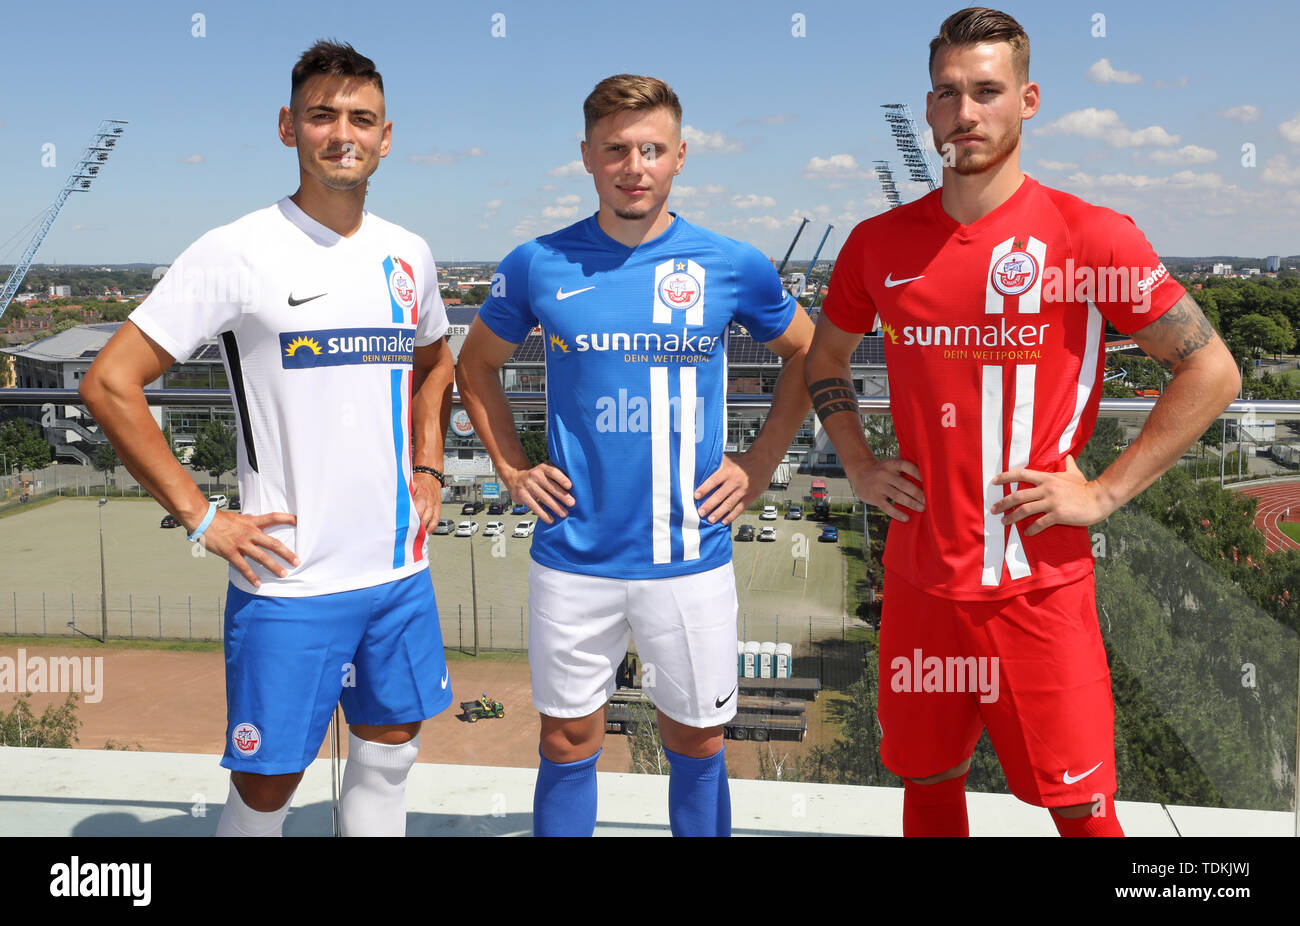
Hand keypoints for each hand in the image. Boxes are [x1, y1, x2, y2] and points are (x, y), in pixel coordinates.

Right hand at [197, 511, 299, 587]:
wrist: (203, 519)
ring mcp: (241, 543)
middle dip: (286, 553)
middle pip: (273, 543)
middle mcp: (250, 533)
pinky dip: (251, 576)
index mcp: (253, 522)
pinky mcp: (231, 552)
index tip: (300, 521)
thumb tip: (259, 530)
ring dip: (273, 567)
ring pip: (261, 557)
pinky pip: (243, 567)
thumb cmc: (221, 519)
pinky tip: (257, 583)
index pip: (274, 517)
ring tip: (283, 574)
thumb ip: (251, 525)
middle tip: (297, 561)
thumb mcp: (240, 518)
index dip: (288, 518)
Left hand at [411, 472, 441, 534]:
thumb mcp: (411, 486)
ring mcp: (434, 506)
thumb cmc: (419, 483)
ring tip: (418, 536)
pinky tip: (427, 532)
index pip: (417, 511)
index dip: (412, 520)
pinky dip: (432, 528)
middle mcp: (429, 502)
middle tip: (411, 534)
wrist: (430, 477)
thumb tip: (399, 503)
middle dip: (418, 527)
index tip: (406, 528)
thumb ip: (406, 495)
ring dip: (425, 529)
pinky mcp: (438, 508)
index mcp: (421, 497)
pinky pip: (436, 520)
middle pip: (424, 518)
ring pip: (431, 520)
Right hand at [504, 462, 573, 524]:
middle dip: (562, 496)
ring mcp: (528, 485)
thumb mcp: (544, 471)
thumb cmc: (536, 476)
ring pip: (544, 498)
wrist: (514, 478)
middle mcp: (535, 475)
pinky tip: (550, 519)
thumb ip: (556, 475)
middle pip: (550, 486)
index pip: (553, 472)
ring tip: (564, 514)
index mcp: (543, 468)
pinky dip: (543, 514)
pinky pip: (535, 506)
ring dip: (555, 507)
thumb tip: (577, 485)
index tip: (569, 486)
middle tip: (572, 503)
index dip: (561, 478)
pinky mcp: (523, 496)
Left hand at [694, 451, 762, 525]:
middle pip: (720, 495)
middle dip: (709, 505)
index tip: (696, 496)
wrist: (762, 461)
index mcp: (728, 471)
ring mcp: (743, 490)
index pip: (714, 480)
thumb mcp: (728, 459)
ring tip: (710, 519)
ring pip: (729, 504)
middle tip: (700, 512)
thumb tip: (701, 464)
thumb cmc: (743, 461)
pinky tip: (724, 521)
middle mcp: (735, 481)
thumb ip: (715, 463)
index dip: (704, 489)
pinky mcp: (750, 497)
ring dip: (719, 513)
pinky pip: (740, 508)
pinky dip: (732, 516)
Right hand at [846, 458, 923, 520]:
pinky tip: (906, 518)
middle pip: (903, 484)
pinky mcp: (874, 498)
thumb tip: (925, 483)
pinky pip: (887, 507)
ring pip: (897, 496)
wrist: (860, 473)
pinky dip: (897, 513)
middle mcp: (884, 474)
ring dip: (911, 503)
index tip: (928, 481)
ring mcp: (878, 486)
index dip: (917, 473)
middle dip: (917, 493)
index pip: (906, 466)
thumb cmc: (882, 471)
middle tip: (928, 500)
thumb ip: (903, 470)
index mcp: (890, 464)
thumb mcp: (890, 465)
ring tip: (921, 508)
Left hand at [991, 455, 1112, 535]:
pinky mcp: (1058, 514)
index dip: (1005, 477)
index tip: (993, 481)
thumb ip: (1068, 465)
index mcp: (1047, 478)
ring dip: (1012, 517)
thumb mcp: (1074, 473)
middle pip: (1018, 495)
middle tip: (993, 510)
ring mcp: (1051, 502)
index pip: (1021, 474)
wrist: (1100, 498)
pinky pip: (1039, 523)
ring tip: (1005, 522)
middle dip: (1003, 503)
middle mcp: (1046, 488)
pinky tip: (1026, 533)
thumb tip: (1068, 456)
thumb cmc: (1085, 487)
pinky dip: (1031, 529)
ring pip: (1025, 510)